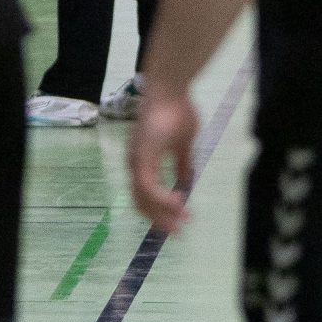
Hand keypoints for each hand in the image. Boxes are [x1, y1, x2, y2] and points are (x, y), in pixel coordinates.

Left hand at [129, 84, 201, 232]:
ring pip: (143, 199)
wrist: (170, 89)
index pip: (146, 194)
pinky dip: (161, 199)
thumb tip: (185, 180)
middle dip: (160, 220)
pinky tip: (178, 203)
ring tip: (181, 222)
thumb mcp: (184, 142)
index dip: (160, 210)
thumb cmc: (177, 110)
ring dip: (162, 214)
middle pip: (141, 203)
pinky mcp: (142, 158)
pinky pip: (148, 187)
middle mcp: (135, 164)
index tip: (179, 220)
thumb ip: (182, 162)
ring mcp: (136, 161)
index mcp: (143, 160)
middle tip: (178, 232)